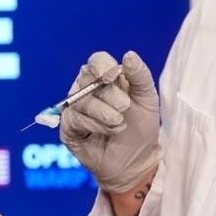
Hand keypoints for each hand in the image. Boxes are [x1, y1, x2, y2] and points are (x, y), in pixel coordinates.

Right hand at [60, 50, 161, 192]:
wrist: (135, 161)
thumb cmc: (141, 127)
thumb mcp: (148, 100)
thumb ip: (140, 76)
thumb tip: (128, 55)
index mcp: (106, 77)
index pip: (97, 61)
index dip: (102, 66)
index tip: (112, 77)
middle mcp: (86, 89)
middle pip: (86, 79)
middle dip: (109, 95)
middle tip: (125, 108)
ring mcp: (74, 107)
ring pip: (81, 100)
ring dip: (105, 113)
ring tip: (120, 124)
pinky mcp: (68, 127)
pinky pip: (75, 120)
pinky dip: (95, 126)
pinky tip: (108, 132)